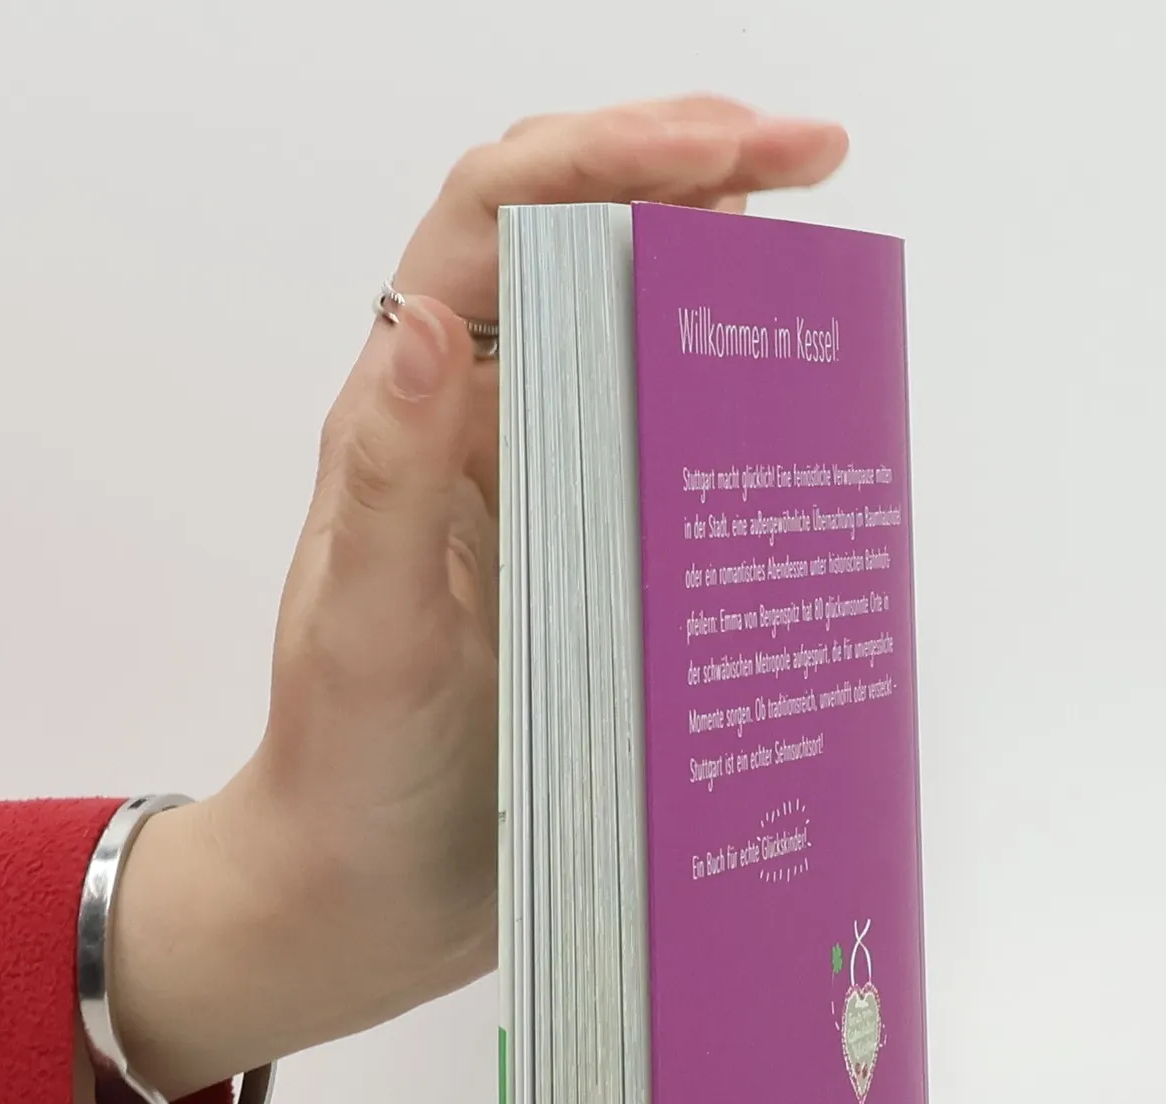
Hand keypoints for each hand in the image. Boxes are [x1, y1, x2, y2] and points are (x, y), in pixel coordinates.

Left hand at [82, 100, 848, 1103]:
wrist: (366, 893)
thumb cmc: (347, 771)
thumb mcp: (365, 635)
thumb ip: (390, 485)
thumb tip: (421, 322)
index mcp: (412, 418)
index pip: (500, 222)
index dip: (610, 153)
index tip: (732, 148)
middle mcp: (479, 431)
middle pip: (579, 247)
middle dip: (691, 174)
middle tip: (816, 160)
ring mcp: (542, 494)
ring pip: (631, 339)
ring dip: (719, 278)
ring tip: (819, 267)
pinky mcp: (590, 564)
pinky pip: (666, 453)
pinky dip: (732, 409)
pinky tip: (799, 419)